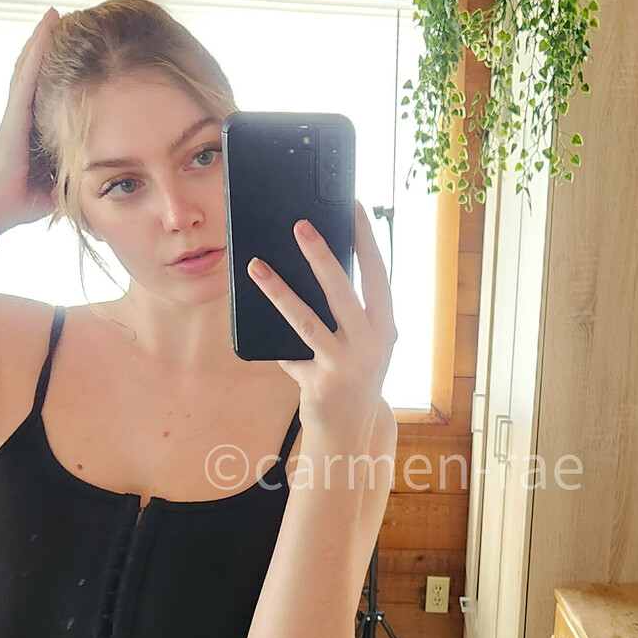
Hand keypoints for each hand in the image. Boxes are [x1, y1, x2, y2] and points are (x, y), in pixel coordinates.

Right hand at [0, 7, 59, 232]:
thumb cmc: (21, 202)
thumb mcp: (56, 188)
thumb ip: (72, 179)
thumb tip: (93, 184)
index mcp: (32, 129)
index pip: (45, 92)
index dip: (53, 69)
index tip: (69, 50)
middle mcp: (22, 114)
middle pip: (34, 71)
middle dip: (45, 46)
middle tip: (60, 19)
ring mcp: (16, 111)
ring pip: (28, 67)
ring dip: (39, 40)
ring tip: (52, 15)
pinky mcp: (15, 113)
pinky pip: (26, 77)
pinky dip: (35, 54)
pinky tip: (44, 33)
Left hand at [248, 203, 396, 443]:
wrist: (352, 431)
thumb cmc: (352, 373)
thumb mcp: (362, 340)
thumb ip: (347, 309)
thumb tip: (313, 262)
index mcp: (385, 325)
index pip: (377, 274)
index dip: (366, 239)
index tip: (353, 206)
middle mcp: (372, 344)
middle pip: (344, 292)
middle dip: (322, 256)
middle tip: (300, 225)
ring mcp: (347, 366)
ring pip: (308, 321)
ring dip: (279, 291)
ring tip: (256, 266)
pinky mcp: (321, 384)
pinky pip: (290, 352)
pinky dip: (274, 337)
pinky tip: (252, 314)